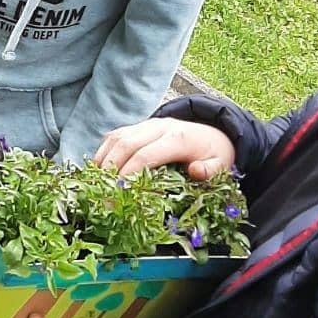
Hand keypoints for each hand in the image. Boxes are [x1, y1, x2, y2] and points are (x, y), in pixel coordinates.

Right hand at [93, 119, 236, 180]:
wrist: (212, 133)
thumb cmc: (213, 154)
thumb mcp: (221, 164)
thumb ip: (210, 169)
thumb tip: (195, 171)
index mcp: (178, 138)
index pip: (146, 154)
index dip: (129, 173)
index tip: (119, 193)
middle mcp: (159, 127)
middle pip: (125, 144)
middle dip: (110, 169)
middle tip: (103, 193)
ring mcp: (146, 125)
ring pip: (116, 138)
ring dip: (103, 160)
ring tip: (96, 183)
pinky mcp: (138, 127)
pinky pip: (114, 136)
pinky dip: (103, 152)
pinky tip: (99, 171)